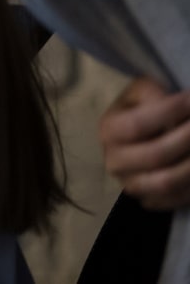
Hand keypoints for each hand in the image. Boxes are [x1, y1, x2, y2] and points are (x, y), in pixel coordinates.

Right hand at [100, 77, 189, 210]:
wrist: (136, 135)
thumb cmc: (142, 109)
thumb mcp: (141, 92)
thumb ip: (152, 93)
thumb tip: (167, 102)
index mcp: (109, 131)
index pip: (137, 125)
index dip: (169, 113)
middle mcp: (114, 160)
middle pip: (155, 155)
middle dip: (187, 138)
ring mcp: (130, 183)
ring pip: (165, 182)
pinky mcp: (147, 199)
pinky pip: (173, 200)